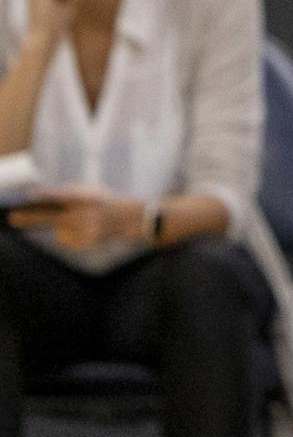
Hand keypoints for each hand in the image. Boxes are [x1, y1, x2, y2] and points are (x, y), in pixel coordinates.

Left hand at [9, 184, 145, 252]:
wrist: (136, 219)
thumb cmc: (110, 203)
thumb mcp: (92, 193)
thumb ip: (69, 197)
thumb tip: (42, 204)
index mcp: (87, 197)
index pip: (63, 195)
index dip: (46, 195)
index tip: (30, 195)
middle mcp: (87, 213)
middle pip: (51, 217)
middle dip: (30, 218)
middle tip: (12, 218)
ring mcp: (89, 230)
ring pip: (60, 233)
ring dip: (65, 230)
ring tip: (86, 225)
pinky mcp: (90, 242)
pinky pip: (69, 241)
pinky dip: (74, 238)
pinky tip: (90, 233)